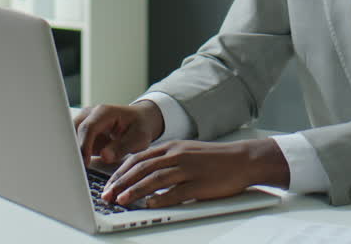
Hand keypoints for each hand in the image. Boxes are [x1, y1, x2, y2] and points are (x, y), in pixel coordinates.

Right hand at [73, 102, 164, 164]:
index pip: (88, 127)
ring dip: (71, 153)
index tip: (84, 163)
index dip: (83, 146)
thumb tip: (104, 156)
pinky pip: (71, 145)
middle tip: (75, 170)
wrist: (139, 121)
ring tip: (75, 171)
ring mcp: (84, 123)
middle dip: (72, 150)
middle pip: (72, 131)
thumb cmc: (139, 127)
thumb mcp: (138, 138)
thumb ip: (122, 147)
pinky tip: (76, 168)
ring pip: (68, 138)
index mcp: (104, 112)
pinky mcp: (81, 134)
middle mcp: (90, 115)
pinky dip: (73, 155)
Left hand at [101, 138, 288, 207]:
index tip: (109, 184)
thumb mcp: (186, 152)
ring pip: (155, 179)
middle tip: (107, 195)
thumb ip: (165, 161)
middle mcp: (177, 155)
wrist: (243, 159)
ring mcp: (188, 169)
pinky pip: (176, 192)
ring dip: (135, 190)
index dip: (120, 171)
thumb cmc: (214, 159)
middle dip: (121, 183)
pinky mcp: (199, 184)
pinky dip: (160, 199)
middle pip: (142, 168)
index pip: (138, 158)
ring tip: (121, 200)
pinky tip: (149, 205)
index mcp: (172, 147)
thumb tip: (143, 173)